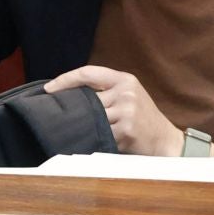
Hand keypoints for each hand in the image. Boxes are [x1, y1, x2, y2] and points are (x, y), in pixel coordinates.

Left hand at [44, 65, 181, 155]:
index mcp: (124, 79)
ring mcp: (126, 111)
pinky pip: (99, 134)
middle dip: (71, 108)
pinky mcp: (125, 130)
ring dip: (81, 126)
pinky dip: (91, 139)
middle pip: (87, 98)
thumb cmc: (143, 118)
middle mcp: (126, 92)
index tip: (48, 90)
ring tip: (71, 130)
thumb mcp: (129, 94)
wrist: (164, 139)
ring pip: (91, 118)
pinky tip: (88, 141)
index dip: (65, 80)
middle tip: (54, 115)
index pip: (88, 73)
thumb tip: (71, 95)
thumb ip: (107, 90)